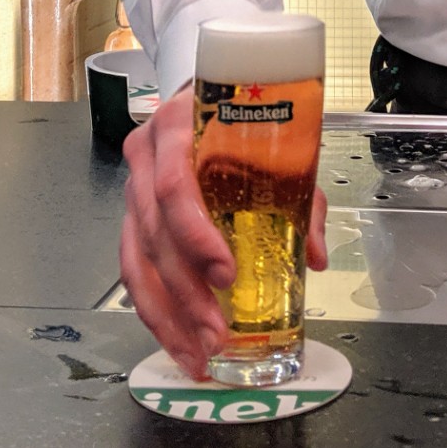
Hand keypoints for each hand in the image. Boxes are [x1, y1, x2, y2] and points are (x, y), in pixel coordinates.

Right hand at [119, 84, 328, 378]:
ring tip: (197, 353)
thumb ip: (300, 196)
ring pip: (136, 262)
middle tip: (217, 331)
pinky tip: (177, 340)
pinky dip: (155, 310)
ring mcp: (133, 190)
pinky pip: (133, 271)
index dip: (195, 235)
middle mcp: (145, 159)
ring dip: (166, 315)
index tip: (225, 272)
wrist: (206, 94)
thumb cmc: (241, 117)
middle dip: (185, 291)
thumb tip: (315, 254)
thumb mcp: (277, 142)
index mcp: (177, 127)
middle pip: (153, 234)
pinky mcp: (131, 219)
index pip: (173, 186)